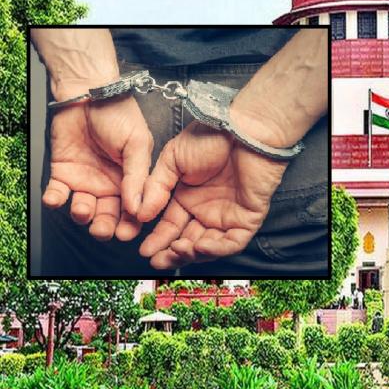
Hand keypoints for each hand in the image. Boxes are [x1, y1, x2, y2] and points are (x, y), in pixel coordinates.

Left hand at [43, 95, 152, 241]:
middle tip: (103, 229)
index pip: (133, 209)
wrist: (88, 93)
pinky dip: (54, 201)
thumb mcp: (137, 144)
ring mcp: (85, 180)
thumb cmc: (118, 114)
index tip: (126, 232)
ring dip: (81, 215)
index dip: (130, 224)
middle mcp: (109, 184)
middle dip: (105, 227)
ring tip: (82, 207)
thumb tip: (139, 207)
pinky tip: (56, 199)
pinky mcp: (63, 173)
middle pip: (108, 216)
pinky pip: (57, 194)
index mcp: (131, 179)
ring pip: (83, 210)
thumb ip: (137, 176)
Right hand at [137, 121, 287, 268]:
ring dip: (191, 254)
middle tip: (157, 260)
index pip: (171, 226)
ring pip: (209, 246)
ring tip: (176, 251)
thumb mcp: (173, 159)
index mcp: (188, 197)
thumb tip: (140, 213)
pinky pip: (233, 242)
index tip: (144, 250)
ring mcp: (229, 214)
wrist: (242, 129)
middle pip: (188, 241)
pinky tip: (199, 247)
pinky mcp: (248, 217)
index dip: (158, 240)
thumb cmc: (210, 136)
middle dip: (172, 254)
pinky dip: (216, 249)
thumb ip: (156, 187)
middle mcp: (207, 209)